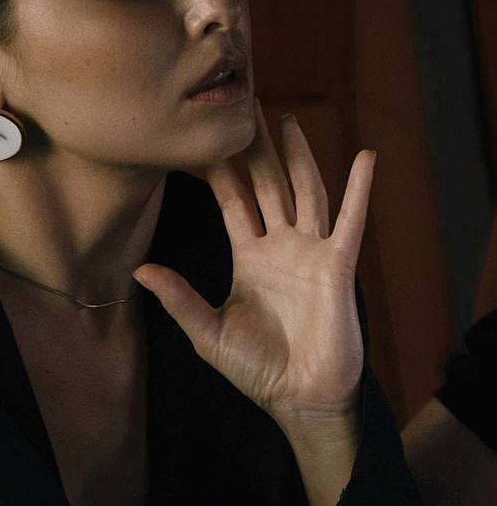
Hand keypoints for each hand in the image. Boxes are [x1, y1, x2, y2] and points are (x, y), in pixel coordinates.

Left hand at [134, 98, 375, 425]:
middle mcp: (280, 246)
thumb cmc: (256, 369)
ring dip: (298, 157)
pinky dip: (360, 189)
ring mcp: (311, 253)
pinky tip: (365, 157)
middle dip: (256, 148)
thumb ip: (179, 299)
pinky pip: (350, 220)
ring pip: (304, 191)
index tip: (204, 135)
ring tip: (287, 121)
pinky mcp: (338, 265)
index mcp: (249, 257)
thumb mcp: (207, 333)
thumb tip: (140, 271)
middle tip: (245, 106)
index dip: (219, 169)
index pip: (232, 201)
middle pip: (267, 185)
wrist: (299, 399)